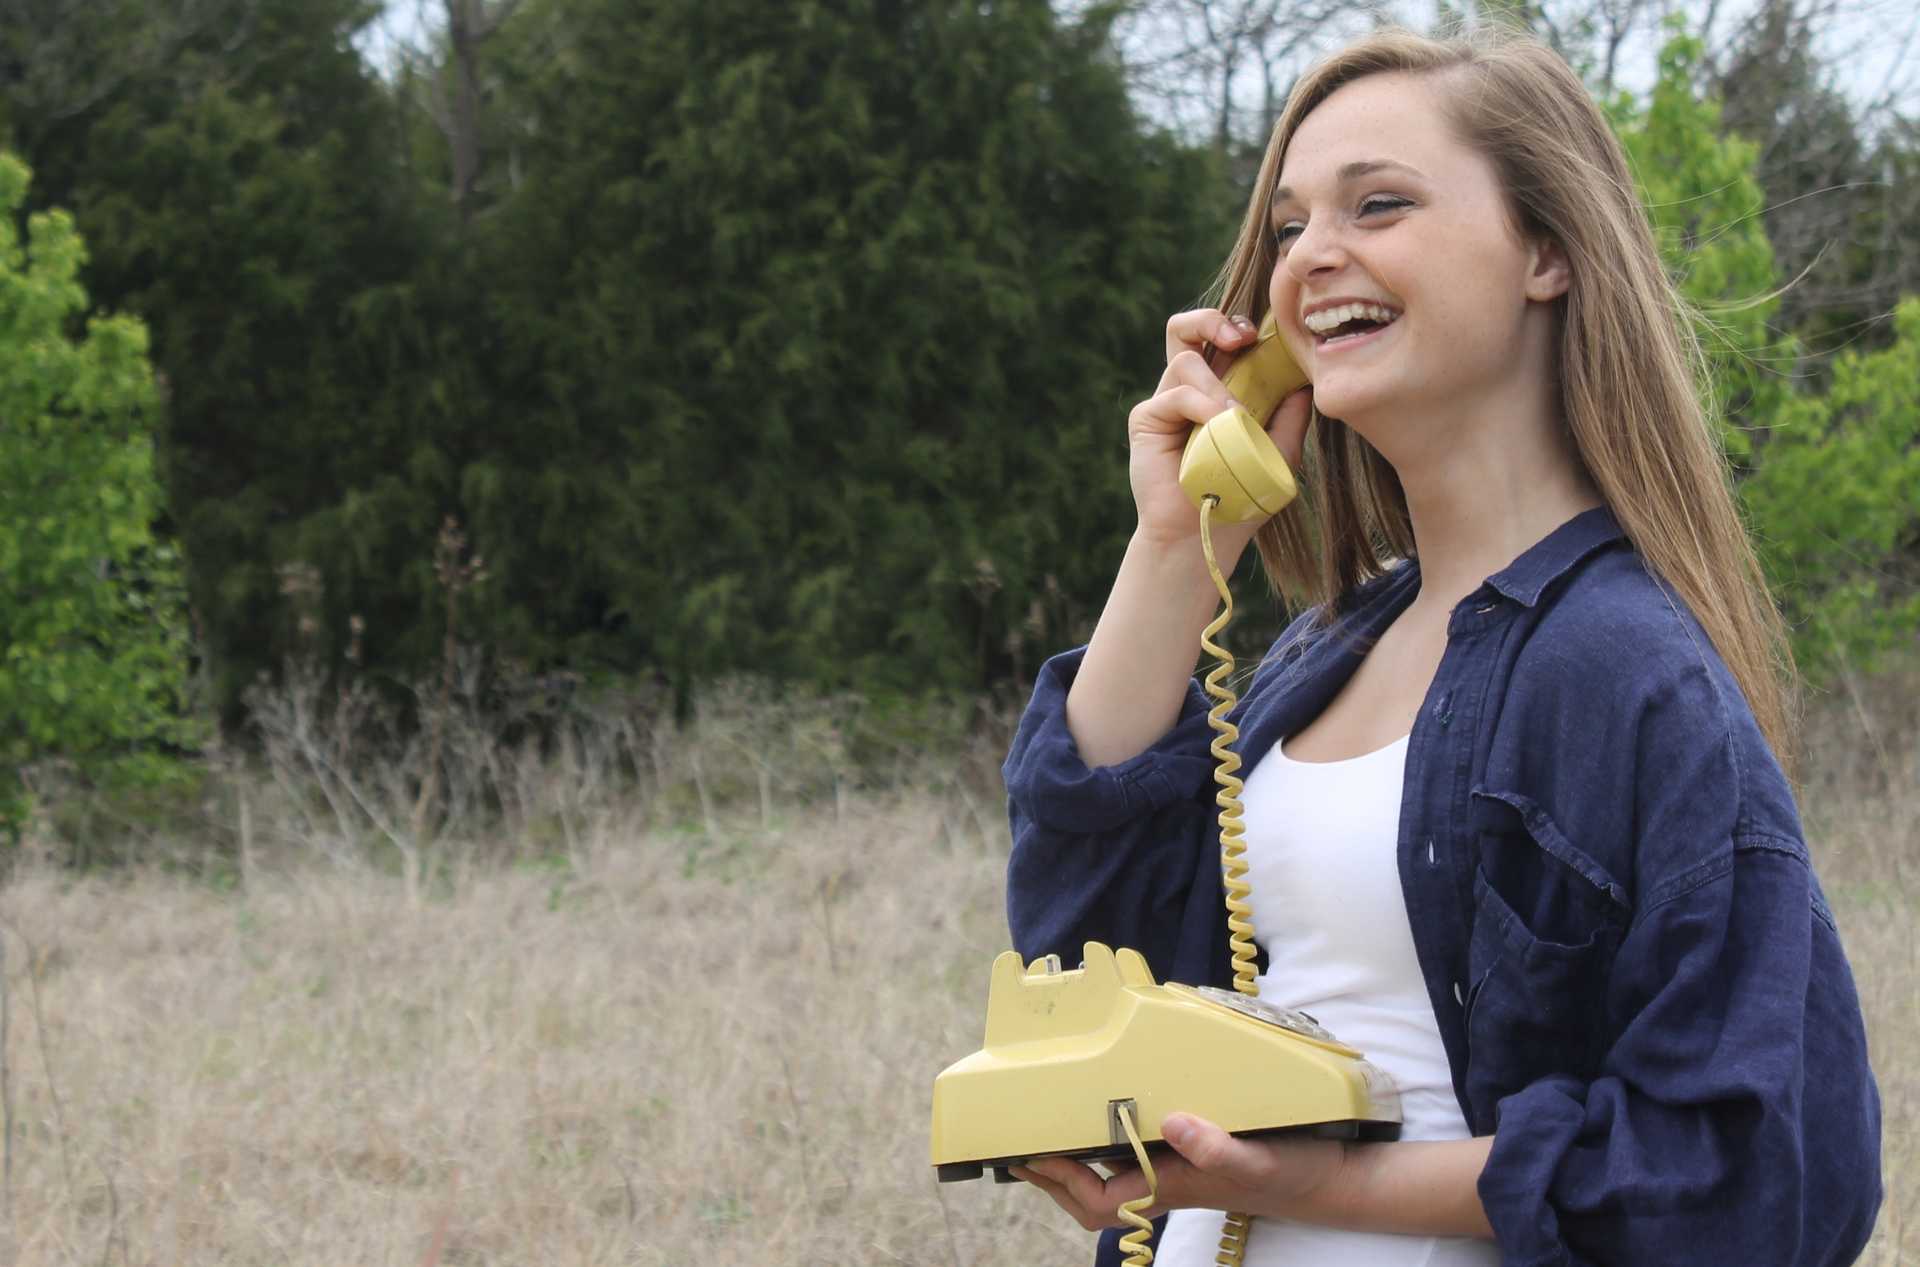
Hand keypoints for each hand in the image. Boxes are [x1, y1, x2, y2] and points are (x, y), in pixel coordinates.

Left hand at [1010, 1113, 1347, 1229]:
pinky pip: (1135, 1162)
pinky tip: (1104, 1122)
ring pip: (1110, 1184)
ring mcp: (1176, 1173)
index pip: (1101, 1200)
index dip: (1062, 1182)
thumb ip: (1218, 1146)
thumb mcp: (1260, 1157)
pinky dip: (1109, 1147)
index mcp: (1173, 1186)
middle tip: (1021, 1151)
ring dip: (1075, 1169)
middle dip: (1054, 1181)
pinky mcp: (1188, 1157)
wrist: (1328, 1179)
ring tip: (1047, 1139)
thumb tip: (1173, 1124)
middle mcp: (1166, 1183)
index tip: (1032, 1155)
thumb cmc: (1293, 1171)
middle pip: (1094, 1200)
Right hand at [1129, 310, 1313, 554]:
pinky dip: (1200, 405)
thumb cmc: (1241, 497)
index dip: (1235, 326)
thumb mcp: (1279, 452)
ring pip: (1186, 359)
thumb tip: (1304, 378)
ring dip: (1216, 384)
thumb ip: (1291, 416)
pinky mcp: (1147, 419)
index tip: (1260, 338)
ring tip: (1234, 419)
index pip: (1220, 341)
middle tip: (1239, 338)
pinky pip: (1175, 393)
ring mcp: (1166, 403)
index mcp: (1218, 390)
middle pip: (1187, 329)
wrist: (1204, 532)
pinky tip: (1216, 429)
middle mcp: (1190, 390)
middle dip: (1211, 320)